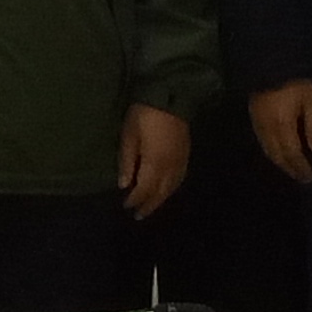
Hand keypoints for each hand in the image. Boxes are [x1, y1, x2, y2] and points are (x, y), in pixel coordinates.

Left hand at [117, 104, 190, 218]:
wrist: (170, 96)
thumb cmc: (144, 115)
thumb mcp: (129, 135)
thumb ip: (127, 161)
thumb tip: (124, 185)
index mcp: (155, 163)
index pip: (144, 189)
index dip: (135, 200)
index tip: (126, 206)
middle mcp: (170, 167)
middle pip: (160, 193)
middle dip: (149, 205)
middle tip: (139, 216)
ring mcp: (181, 161)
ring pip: (172, 188)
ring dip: (161, 199)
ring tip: (151, 206)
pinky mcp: (186, 154)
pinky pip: (180, 178)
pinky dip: (172, 188)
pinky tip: (167, 190)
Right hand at [248, 80, 311, 186]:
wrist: (269, 63)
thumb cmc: (295, 82)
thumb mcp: (310, 101)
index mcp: (283, 125)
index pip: (292, 154)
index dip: (300, 168)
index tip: (309, 178)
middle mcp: (268, 129)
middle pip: (278, 156)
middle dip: (290, 169)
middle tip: (301, 178)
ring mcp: (258, 124)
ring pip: (268, 151)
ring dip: (279, 163)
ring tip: (291, 169)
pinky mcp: (253, 118)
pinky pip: (262, 142)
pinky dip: (271, 152)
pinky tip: (278, 153)